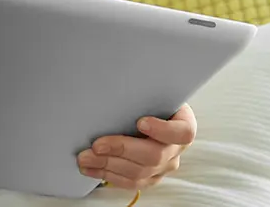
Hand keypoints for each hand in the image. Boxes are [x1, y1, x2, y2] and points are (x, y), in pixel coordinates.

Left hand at [77, 104, 196, 189]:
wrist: (149, 113)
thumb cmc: (149, 101)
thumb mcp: (152, 92)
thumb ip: (142, 94)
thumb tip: (116, 86)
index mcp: (184, 125)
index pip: (182, 132)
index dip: (163, 130)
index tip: (140, 122)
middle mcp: (176, 149)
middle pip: (154, 156)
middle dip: (121, 150)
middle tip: (97, 145)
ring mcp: (163, 167)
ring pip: (139, 173)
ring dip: (108, 165)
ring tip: (85, 158)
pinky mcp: (149, 178)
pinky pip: (129, 182)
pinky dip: (107, 175)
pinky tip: (90, 168)